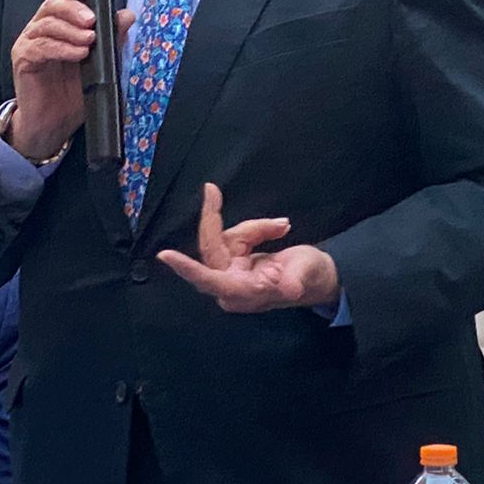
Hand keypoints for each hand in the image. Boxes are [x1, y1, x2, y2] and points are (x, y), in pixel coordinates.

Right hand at [6, 0, 133, 160]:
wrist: (55, 123)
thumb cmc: (74, 92)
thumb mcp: (100, 64)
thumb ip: (111, 39)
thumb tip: (127, 15)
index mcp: (58, 25)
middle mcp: (40, 30)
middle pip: (51, 5)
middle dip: (73, 9)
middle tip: (92, 20)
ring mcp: (29, 44)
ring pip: (46, 24)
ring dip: (70, 30)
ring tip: (89, 41)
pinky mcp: (23, 60)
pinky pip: (41, 47)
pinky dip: (61, 48)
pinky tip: (78, 54)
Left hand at [157, 182, 340, 313]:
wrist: (318, 278)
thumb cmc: (313, 277)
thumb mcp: (308, 273)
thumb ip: (296, 280)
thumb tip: (291, 289)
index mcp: (245, 293)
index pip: (211, 281)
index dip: (189, 269)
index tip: (166, 256)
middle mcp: (232, 287)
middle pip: (213, 248)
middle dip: (216, 221)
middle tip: (211, 190)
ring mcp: (232, 275)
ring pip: (225, 238)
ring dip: (253, 228)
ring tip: (282, 227)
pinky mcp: (234, 263)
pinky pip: (234, 237)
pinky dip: (255, 230)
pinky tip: (278, 231)